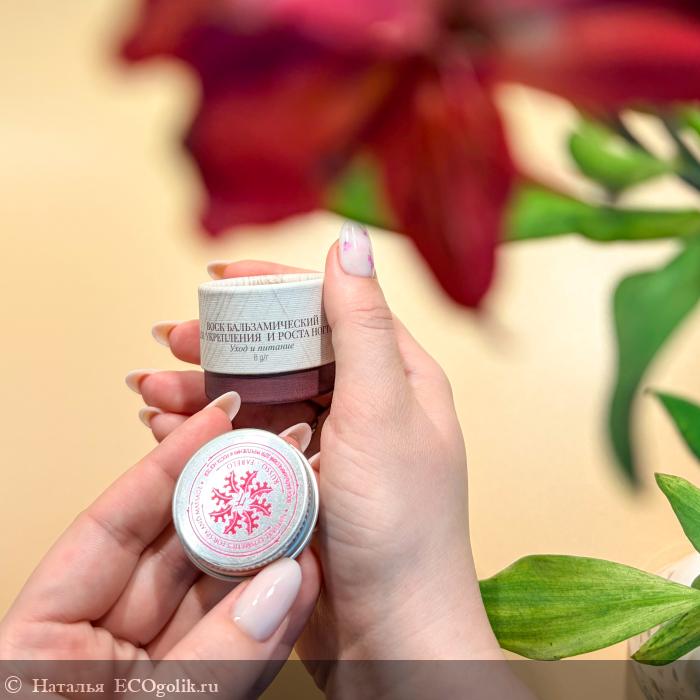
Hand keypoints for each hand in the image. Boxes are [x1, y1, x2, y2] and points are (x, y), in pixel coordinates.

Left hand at [0, 394, 320, 697]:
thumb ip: (208, 659)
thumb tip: (282, 583)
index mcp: (41, 638)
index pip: (110, 526)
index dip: (167, 466)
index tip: (217, 418)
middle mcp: (95, 644)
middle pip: (172, 555)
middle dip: (232, 509)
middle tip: (281, 463)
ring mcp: (145, 672)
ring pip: (213, 598)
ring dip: (264, 561)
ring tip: (305, 512)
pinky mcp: (189, 695)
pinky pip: (233, 647)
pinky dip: (270, 616)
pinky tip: (302, 576)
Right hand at [130, 224, 501, 663]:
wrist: (393, 633)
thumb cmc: (402, 524)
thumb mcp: (381, 410)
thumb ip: (361, 325)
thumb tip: (351, 241)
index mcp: (397, 376)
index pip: (331, 309)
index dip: (273, 288)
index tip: (218, 277)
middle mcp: (367, 405)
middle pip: (286, 353)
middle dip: (225, 343)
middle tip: (169, 340)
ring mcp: (332, 446)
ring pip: (261, 398)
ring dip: (204, 388)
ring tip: (150, 387)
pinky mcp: (302, 484)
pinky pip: (250, 442)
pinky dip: (209, 432)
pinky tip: (167, 425)